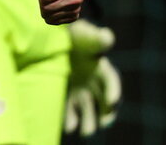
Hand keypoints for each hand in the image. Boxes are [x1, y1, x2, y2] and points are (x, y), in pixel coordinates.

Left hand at [65, 19, 120, 136]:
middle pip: (104, 101)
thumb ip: (94, 37)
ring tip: (85, 132)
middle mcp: (93, 80)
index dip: (114, 91)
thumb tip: (108, 36)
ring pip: (88, 110)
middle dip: (106, 114)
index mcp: (100, 66)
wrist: (51, 36)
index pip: (111, 80)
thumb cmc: (71, 34)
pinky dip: (69, 119)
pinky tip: (67, 126)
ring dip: (89, 122)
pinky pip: (70, 110)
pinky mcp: (65, 94)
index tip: (113, 101)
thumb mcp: (82, 33)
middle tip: (104, 123)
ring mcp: (80, 88)